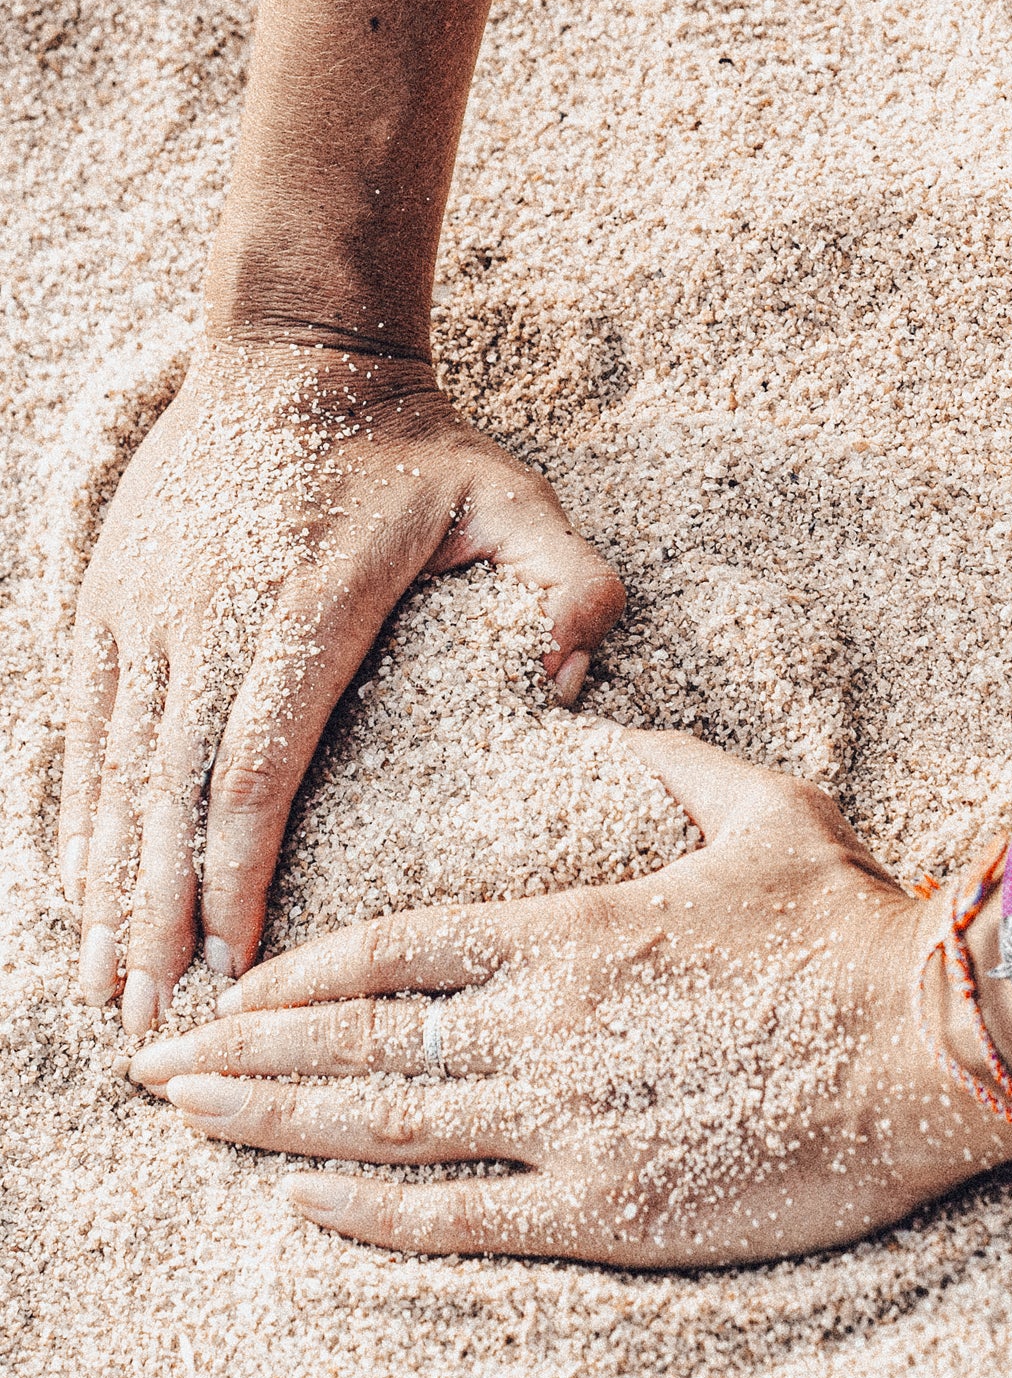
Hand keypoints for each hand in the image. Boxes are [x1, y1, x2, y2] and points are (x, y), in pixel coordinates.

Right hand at [63, 341, 623, 1032]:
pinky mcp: (109, 598)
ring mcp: (145, 607)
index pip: (254, 772)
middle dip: (154, 919)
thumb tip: (568, 681)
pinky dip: (80, 813)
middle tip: (150, 1027)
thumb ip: (566, 584)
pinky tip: (78, 886)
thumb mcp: (513, 496)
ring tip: (101, 984)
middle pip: (167, 795)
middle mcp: (205, 617)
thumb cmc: (413, 444)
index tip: (230, 966)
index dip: (233, 877)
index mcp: (304, 610)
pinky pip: (86, 726)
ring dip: (102, 884)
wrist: (293, 349)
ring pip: (113, 771)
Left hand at [126, 736, 1011, 1266]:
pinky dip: (366, 1210)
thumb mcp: (764, 810)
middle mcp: (545, 1023)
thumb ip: (673, 768)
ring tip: (187, 1121)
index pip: (393, 947)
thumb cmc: (855, 924)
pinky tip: (299, 1205)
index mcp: (572, 926)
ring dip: (269, 1124)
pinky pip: (456, 1213)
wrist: (937, 1042)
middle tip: (151, 1063)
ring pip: (381, 1123)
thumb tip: (619, 729)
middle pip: (356, 1038)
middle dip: (240, 1052)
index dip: (298, 971)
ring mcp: (568, 1119)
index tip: (233, 988)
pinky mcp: (609, 1205)